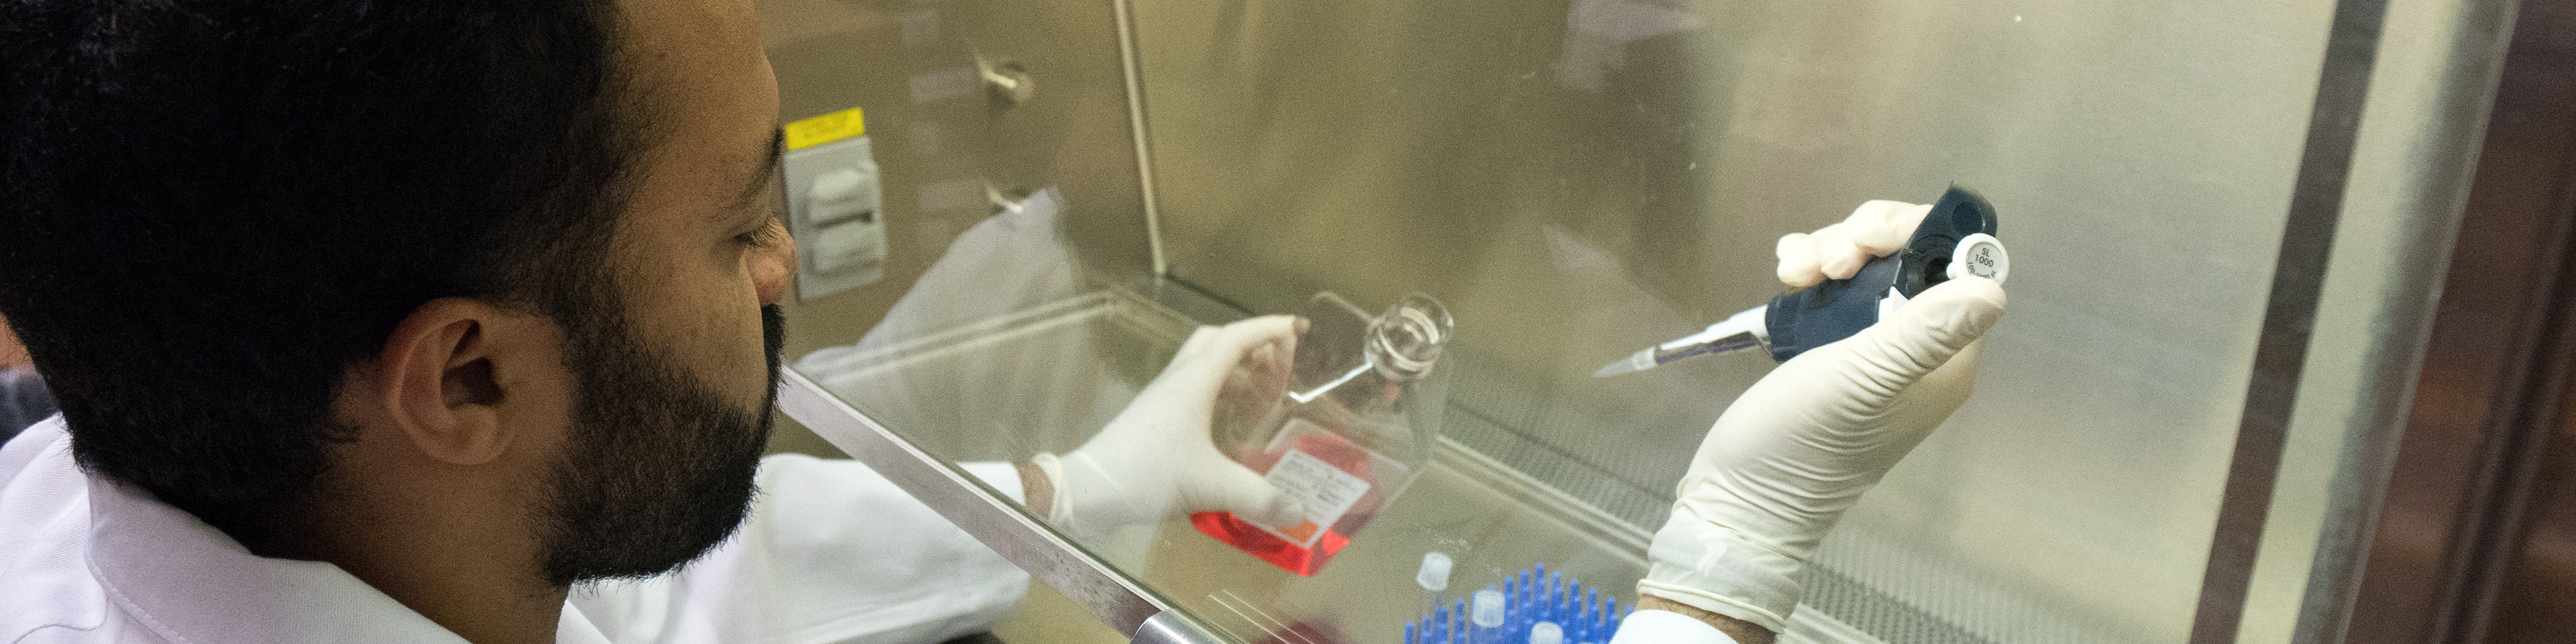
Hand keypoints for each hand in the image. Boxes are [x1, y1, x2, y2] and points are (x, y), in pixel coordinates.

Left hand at [1032, 316, 1308, 538]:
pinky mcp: (1153, 420)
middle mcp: (1178, 382)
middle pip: (1216, 343)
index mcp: (1194, 382)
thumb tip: (1297, 513)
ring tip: (1263, 399)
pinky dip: (1218, 398)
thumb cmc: (1148, 474)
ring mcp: (1162, 400)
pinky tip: (1230, 429)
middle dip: (1251, 346)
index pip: (1236, 339)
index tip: (1298, 328)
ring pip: (1203, 368)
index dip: (1269, 329)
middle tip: (1280, 365)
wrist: (1089, 492)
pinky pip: (1193, 393)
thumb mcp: (1211, 485)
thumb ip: (1259, 497)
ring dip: (1235, 374)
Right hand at [1636, 200, 2006, 632]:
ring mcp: (1877, 356)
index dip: (1917, 237)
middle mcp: (1920, 358)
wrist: (1738, 500)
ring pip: (1871, 271)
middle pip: (1911, 262)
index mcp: (1944, 365)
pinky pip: (1840, 293)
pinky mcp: (1837, 357)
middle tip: (1821, 262)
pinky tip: (1786, 275)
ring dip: (1829, 253)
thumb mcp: (1858, 381)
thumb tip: (1993, 287)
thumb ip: (1922, 334)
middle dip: (1862, 243)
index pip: (1960, 271)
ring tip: (1790, 272)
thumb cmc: (1797, 446)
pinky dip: (1814, 273)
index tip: (1864, 238)